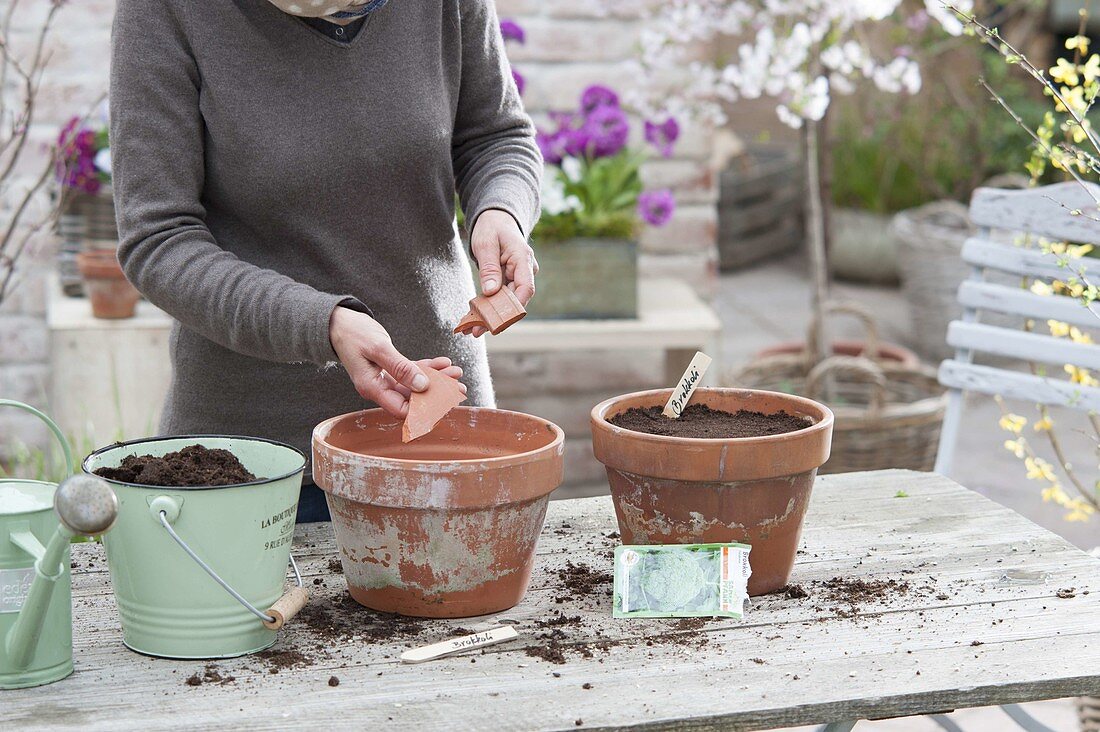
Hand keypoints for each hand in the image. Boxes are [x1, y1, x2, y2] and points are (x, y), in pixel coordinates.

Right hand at [329, 307, 464, 417]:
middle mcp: (380, 387)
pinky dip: (428, 367)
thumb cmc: (353, 334)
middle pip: (412, 399)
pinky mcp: (390, 367)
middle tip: (459, 387)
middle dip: (437, 394)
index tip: (445, 401)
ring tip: (457, 372)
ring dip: (437, 379)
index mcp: (372, 388)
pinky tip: (444, 363)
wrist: (339, 322)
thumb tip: (422, 385)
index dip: (423, 409)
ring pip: (416, 384)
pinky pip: (412, 371)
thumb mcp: (378, 349)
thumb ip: (400, 367)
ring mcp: (385, 378)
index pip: (401, 409)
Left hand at [469, 209, 538, 336]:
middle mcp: (524, 270)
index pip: (525, 288)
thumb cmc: (491, 227)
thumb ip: (489, 267)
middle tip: (475, 331)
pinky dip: (487, 307)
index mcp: (522, 258)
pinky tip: (473, 319)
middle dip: (497, 317)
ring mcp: (517, 277)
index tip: (498, 321)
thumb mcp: (485, 244)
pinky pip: (500, 297)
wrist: (496, 220)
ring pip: (506, 302)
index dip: (514, 307)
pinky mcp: (509, 282)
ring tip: (470, 330)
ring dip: (490, 316)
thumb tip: (491, 292)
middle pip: (514, 300)